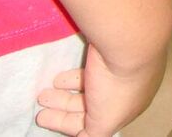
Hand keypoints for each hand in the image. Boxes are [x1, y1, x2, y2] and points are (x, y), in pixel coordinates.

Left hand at [36, 44, 166, 136]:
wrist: (130, 44)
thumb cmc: (118, 89)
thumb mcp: (106, 122)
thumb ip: (94, 134)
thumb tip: (84, 136)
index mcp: (128, 109)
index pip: (95, 123)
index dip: (69, 124)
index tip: (46, 118)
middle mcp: (124, 90)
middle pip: (89, 105)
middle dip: (64, 107)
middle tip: (41, 104)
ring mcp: (116, 69)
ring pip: (86, 87)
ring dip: (64, 93)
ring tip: (44, 92)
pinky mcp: (106, 52)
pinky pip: (86, 70)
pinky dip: (71, 78)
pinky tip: (58, 78)